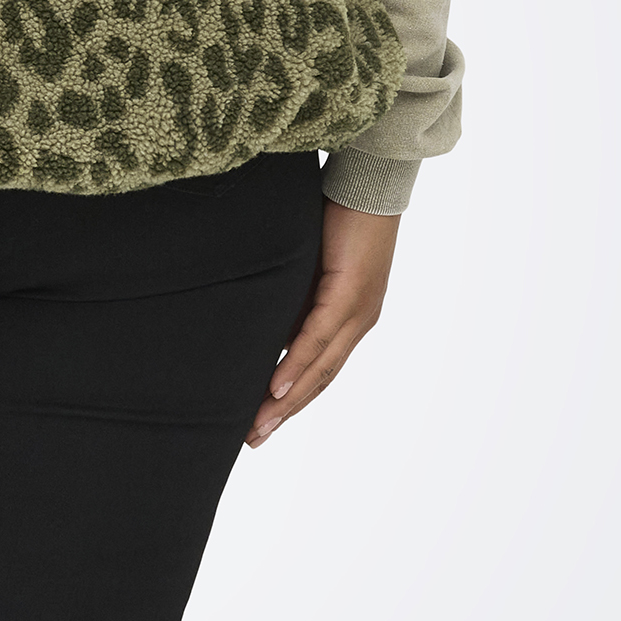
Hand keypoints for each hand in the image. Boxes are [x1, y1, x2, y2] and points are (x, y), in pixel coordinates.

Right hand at [246, 202, 400, 445]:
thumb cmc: (337, 216)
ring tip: (260, 426)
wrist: (366, 181)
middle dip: (285, 413)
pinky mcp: (349, 293)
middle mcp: (359, 321)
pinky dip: (296, 366)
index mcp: (351, 317)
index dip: (293, 400)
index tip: (264, 423)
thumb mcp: (307, 267)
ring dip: (287, 401)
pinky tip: (275, 389)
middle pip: (320, 379)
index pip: (321, 369)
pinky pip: (317, 338)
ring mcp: (357, 310)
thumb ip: (293, 298)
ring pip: (320, 368)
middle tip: (254, 439)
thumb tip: (263, 321)